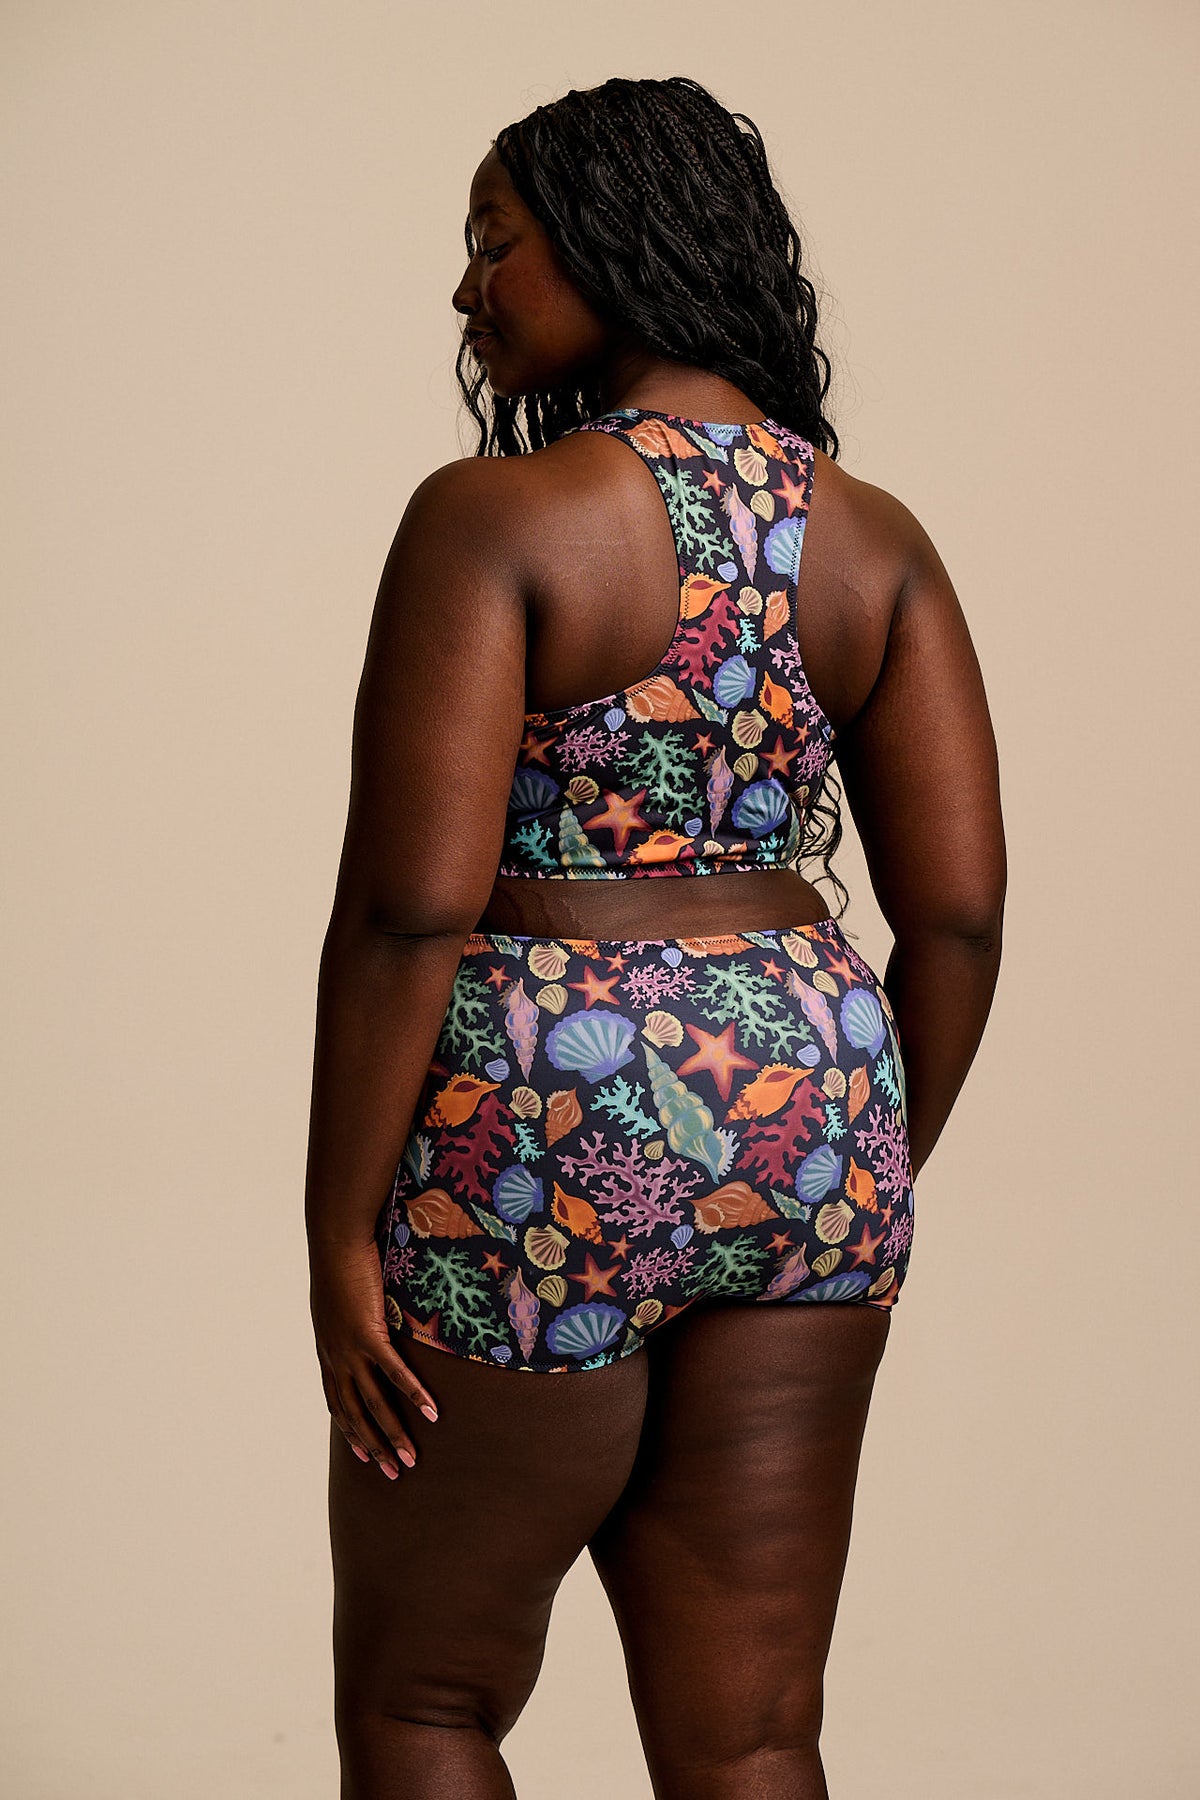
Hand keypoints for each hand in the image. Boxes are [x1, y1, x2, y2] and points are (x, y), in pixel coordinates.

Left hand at [309, 1238, 438, 1477]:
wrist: (335, 1242)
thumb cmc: (340, 1262)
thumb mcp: (339, 1299)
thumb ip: (350, 1318)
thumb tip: (365, 1319)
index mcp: (327, 1351)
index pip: (336, 1403)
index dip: (350, 1433)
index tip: (365, 1457)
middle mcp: (335, 1357)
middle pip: (354, 1414)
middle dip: (373, 1447)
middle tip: (394, 1474)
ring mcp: (350, 1349)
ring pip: (373, 1403)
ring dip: (393, 1434)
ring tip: (411, 1460)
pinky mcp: (368, 1334)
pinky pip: (394, 1373)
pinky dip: (413, 1395)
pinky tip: (431, 1413)